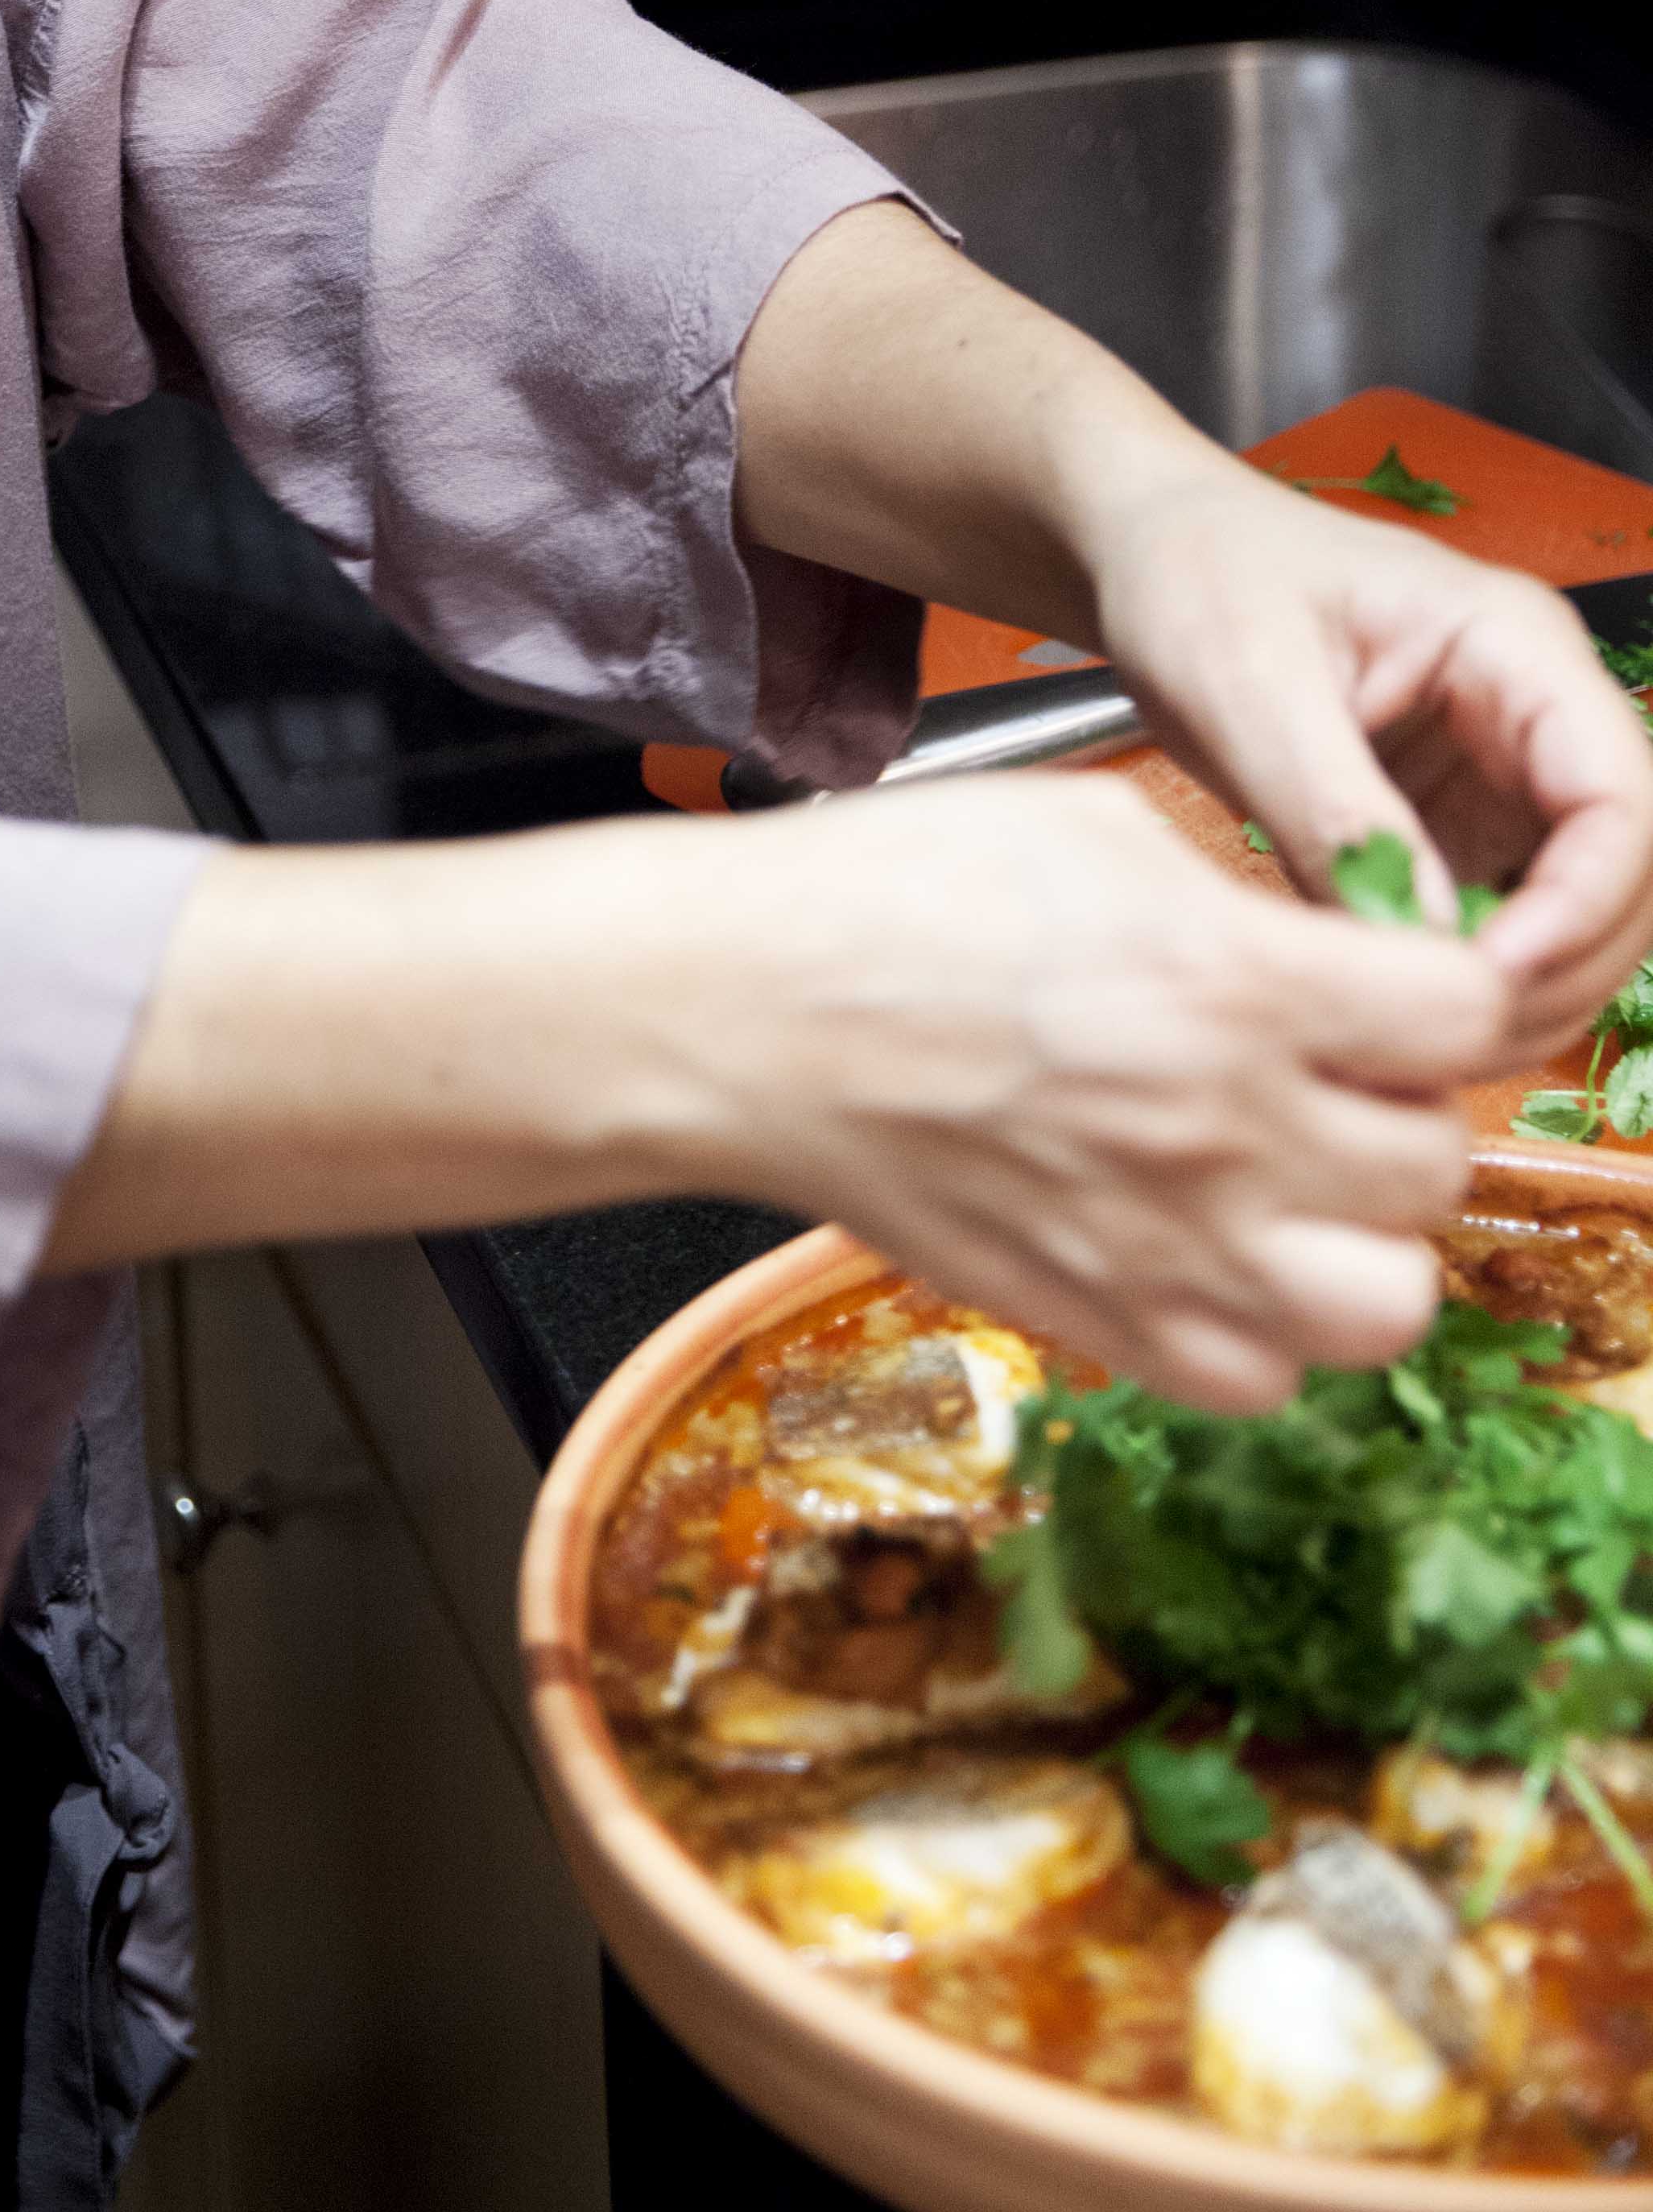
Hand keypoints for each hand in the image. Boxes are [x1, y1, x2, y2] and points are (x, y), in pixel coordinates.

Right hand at [682, 770, 1505, 1412]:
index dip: (1443, 996)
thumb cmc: (891, 896)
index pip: (1468, 1017)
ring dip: (1362, 1242)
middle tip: (1335, 1077)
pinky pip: (1262, 1381)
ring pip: (1387, 1307)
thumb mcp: (1095, 830)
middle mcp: (1222, 1131)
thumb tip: (1326, 960)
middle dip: (1403, 1111)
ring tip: (1295, 1184)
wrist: (743, 1013)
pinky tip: (1208, 1246)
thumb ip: (1241, 904)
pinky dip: (1260, 1327)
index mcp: (1230, 982)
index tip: (1395, 987)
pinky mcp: (1099, 1323)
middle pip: (1439, 1166)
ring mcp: (1163, 1247)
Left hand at [1083, 466, 1652, 1059]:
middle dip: (1560, 964)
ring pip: (1570, 911)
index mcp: (1511, 645)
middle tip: (1450, 1031)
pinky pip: (1494, 921)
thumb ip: (1335, 808)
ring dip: (1521, 988)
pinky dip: (1460, 978)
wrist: (1152, 556)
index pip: (1619, 794)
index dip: (1582, 900)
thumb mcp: (1248, 683)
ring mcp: (1499, 774)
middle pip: (1621, 870)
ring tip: (1416, 1036)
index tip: (1495, 972)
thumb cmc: (1198, 573)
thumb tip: (1423, 941)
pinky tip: (1392, 1013)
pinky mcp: (1450, 826)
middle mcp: (1530, 713)